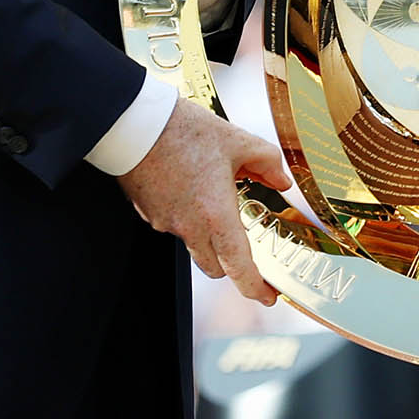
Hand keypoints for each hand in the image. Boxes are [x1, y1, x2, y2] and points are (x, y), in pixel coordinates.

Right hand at [116, 97, 292, 305]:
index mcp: (216, 214)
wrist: (136, 122)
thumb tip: (282, 181)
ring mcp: (166, 223)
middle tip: (247, 246)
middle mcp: (190, 227)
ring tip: (219, 202)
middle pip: (216, 266)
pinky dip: (189, 217)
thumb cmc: (184, 130)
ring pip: (194, 245)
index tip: (268, 296)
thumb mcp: (238, 141)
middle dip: (233, 263)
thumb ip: (268, 163)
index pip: (239, 267)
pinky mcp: (149, 213)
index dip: (256, 288)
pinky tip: (194, 188)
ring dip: (210, 236)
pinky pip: (176, 225)